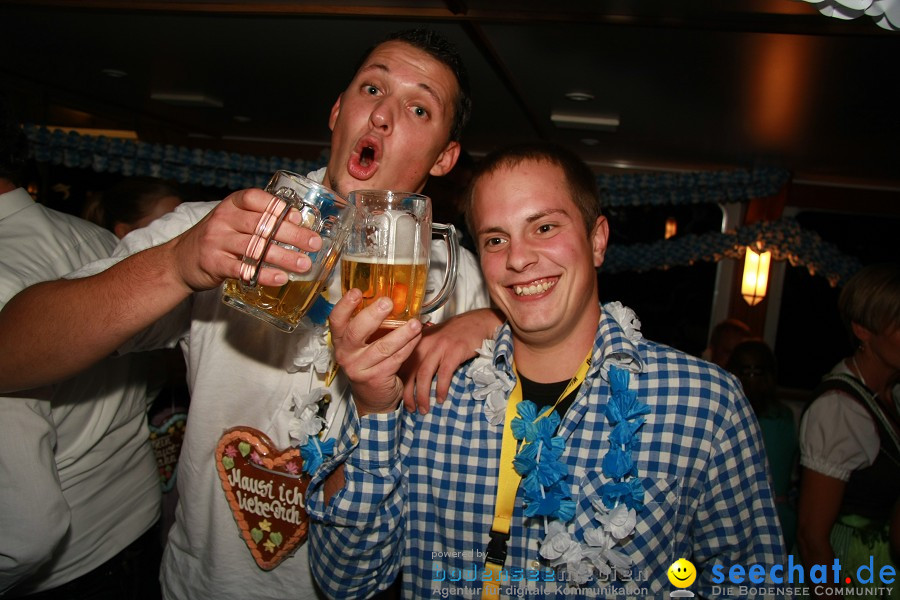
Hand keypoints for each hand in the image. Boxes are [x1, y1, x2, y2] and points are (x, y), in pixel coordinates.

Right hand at [168, 188, 322, 291]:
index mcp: (231, 205)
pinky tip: (280, 278)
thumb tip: (297, 221)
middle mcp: (223, 220)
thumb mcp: (232, 220)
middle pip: (261, 225)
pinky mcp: (214, 264)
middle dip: (292, 235)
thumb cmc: (217, 238)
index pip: (254, 198)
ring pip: (255, 248)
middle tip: (314, 244)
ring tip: (304, 264)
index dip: (277, 207)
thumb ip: (259, 217)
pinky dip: (263, 275)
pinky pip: (242, 269)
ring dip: (283, 257)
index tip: (298, 218)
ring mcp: (217, 242)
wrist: (180, 260)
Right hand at [330, 289, 423, 415]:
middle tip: (388, 303)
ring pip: (382, 347)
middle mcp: (346, 354)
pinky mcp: (376, 378)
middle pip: (356, 332)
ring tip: (415, 323)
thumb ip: (371, 325)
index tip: (356, 292)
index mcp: (341, 340)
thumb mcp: (364, 344)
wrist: (373, 398)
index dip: (344, 305)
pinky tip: (417, 337)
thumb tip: (393, 298)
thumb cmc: (370, 363)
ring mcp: (359, 368)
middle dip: (373, 315)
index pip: (336, 320)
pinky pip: (395, 359)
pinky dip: (409, 347)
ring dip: (401, 333)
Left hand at [400, 308, 502, 413]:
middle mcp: (424, 343)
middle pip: (410, 372)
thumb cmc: (454, 335)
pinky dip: (441, 388)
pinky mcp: (454, 351)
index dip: (400, 384)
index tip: (401, 400)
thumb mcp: (433, 339)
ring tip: (424, 409)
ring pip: (424, 374)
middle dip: (408, 394)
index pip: (402, 365)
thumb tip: (410, 378)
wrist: (477, 322)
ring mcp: (439, 346)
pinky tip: (441, 399)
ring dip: (423, 395)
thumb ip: (420, 353)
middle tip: (411, 409)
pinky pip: (444, 373)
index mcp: (416, 341)